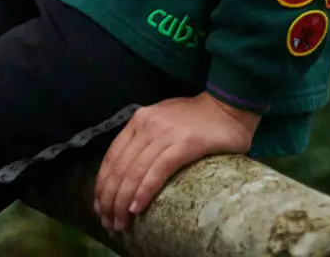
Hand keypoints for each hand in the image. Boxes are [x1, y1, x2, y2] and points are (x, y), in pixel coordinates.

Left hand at [94, 93, 258, 233]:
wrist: (228, 106)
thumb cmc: (197, 119)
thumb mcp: (162, 120)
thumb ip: (145, 139)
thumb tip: (128, 172)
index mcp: (139, 119)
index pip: (112, 157)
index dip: (102, 185)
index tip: (100, 207)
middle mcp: (147, 124)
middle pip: (120, 168)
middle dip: (110, 199)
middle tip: (109, 222)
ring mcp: (165, 133)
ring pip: (135, 173)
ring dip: (123, 202)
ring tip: (121, 223)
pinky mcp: (184, 144)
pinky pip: (157, 171)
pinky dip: (144, 192)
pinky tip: (137, 208)